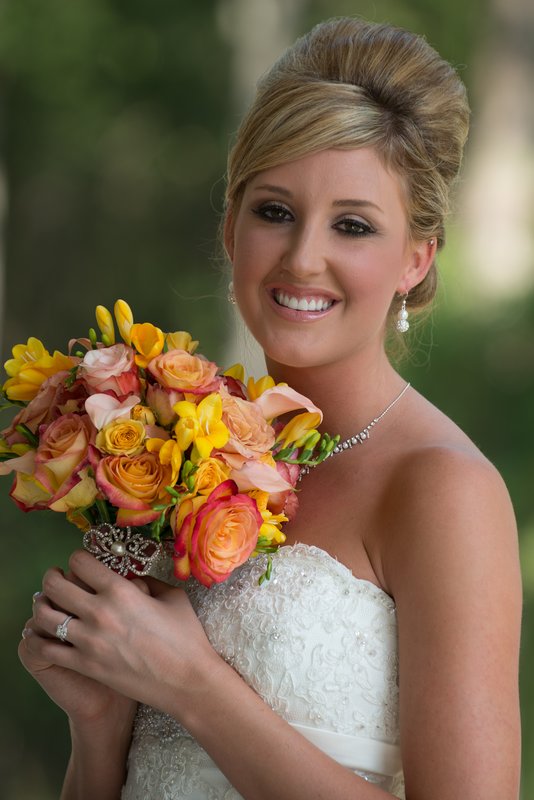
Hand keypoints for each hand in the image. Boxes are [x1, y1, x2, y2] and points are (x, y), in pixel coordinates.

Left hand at [20, 550, 218, 718]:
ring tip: (48, 605)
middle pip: (54, 586)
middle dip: (52, 578)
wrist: (187, 681)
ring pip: (44, 616)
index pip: (80, 563)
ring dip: (42, 606)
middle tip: (56, 579)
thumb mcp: (172, 597)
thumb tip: (130, 580)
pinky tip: (46, 634)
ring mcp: (89, 641)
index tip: (82, 564)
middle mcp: (99, 612)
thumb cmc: (186, 637)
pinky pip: (47, 648)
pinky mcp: (85, 665)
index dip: (77, 559)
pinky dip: (40, 638)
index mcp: (121, 590)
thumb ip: (146, 582)